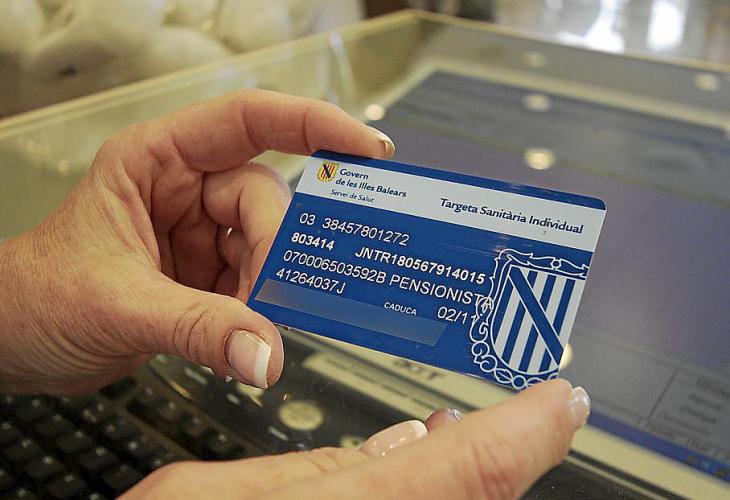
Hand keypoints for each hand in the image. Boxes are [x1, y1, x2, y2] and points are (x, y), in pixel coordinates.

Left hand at [0, 89, 394, 394]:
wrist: (14, 344)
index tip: (364, 148)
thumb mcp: (119, 306)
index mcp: (157, 161)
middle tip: (273, 297)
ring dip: (267, 290)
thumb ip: (198, 329)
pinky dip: (259, 315)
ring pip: (267, 247)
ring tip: (249, 328)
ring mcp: (200, 235)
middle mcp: (185, 191)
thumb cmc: (37, 297)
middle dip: (274, 251)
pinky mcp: (208, 277)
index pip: (247, 121)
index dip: (312, 124)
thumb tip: (264, 353)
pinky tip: (243, 338)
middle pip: (265, 199)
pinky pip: (257, 284)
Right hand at [124, 380, 590, 498]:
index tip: (566, 400)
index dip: (528, 435)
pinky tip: (432, 466)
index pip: (468, 474)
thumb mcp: (200, 497)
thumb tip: (404, 444)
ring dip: (485, 472)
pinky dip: (445, 488)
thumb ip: (307, 471)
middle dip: (516, 454)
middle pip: (476, 497)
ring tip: (499, 430)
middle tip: (545, 411)